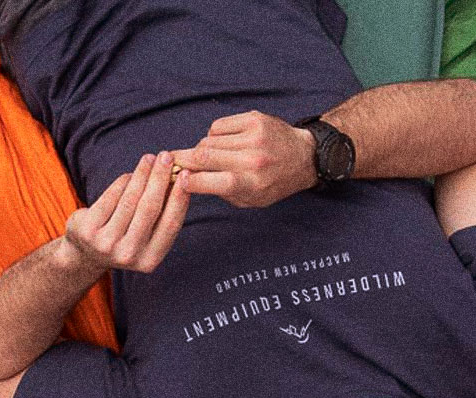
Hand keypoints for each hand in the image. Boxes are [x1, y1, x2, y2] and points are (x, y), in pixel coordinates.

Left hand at [61, 151, 190, 273]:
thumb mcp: (147, 237)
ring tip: (149, 158)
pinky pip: (110, 197)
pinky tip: (130, 173)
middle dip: (159, 179)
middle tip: (167, 156)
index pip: (170, 224)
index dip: (179, 198)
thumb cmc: (125, 238)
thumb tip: (180, 179)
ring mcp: (106, 244)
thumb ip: (163, 215)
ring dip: (142, 174)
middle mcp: (128, 255)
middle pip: (149, 208)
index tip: (186, 175)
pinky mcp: (88, 230)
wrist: (86, 254)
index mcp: (149, 260)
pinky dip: (122, 182)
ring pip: (129, 200)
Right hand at [169, 111, 319, 207]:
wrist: (304, 157)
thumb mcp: (249, 200)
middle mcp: (252, 159)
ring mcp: (253, 136)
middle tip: (171, 162)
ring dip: (202, 148)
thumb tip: (188, 180)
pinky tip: (223, 142)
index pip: (208, 181)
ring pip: (208, 140)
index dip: (187, 180)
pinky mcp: (254, 119)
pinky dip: (214, 135)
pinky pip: (218, 126)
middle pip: (203, 156)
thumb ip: (220, 192)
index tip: (176, 180)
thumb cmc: (274, 183)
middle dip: (183, 160)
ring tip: (209, 155)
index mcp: (251, 184)